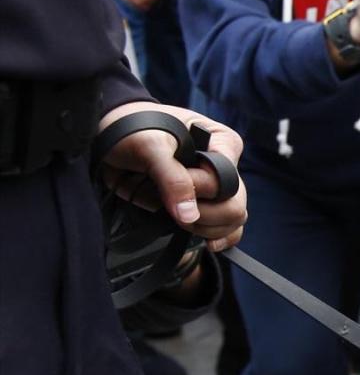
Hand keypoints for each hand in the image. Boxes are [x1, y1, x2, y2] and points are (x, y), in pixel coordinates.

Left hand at [96, 102, 247, 250]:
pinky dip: (217, 239)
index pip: (226, 180)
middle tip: (174, 211)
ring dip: (203, 228)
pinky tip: (207, 244)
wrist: (110, 137)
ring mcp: (213, 190)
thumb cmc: (133, 129)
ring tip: (176, 219)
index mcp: (222, 143)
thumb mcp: (150, 146)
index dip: (200, 189)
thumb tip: (190, 217)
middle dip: (204, 215)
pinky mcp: (201, 206)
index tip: (169, 184)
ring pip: (231, 221)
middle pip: (235, 206)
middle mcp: (225, 167)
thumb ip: (172, 178)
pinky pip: (225, 230)